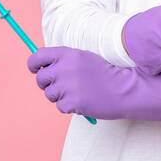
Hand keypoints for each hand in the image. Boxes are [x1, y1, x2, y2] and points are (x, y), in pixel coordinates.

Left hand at [27, 46, 160, 120]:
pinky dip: (70, 106)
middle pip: (40, 79)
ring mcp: (67, 86)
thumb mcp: (85, 58)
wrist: (126, 89)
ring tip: (78, 93)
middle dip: (47, 84)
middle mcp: (64, 68)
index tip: (37, 70)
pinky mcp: (72, 102)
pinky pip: (60, 107)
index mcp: (68, 54)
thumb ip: (65, 60)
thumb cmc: (107, 74)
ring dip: (61, 96)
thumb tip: (43, 67)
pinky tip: (84, 101)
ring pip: (50, 95)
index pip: (37, 57)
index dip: (34, 65)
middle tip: (62, 86)